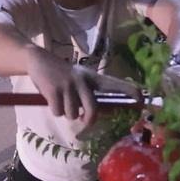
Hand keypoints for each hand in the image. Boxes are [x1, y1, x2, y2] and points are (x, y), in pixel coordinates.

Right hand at [25, 46, 141, 122]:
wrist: (38, 59)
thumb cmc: (61, 73)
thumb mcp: (78, 78)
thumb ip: (88, 93)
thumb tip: (94, 115)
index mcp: (92, 78)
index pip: (114, 84)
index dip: (129, 91)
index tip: (141, 99)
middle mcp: (83, 81)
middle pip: (92, 110)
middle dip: (88, 119)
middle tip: (83, 120)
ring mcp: (69, 86)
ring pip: (72, 114)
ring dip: (64, 112)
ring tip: (60, 99)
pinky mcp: (55, 90)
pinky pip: (58, 112)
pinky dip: (53, 109)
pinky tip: (50, 98)